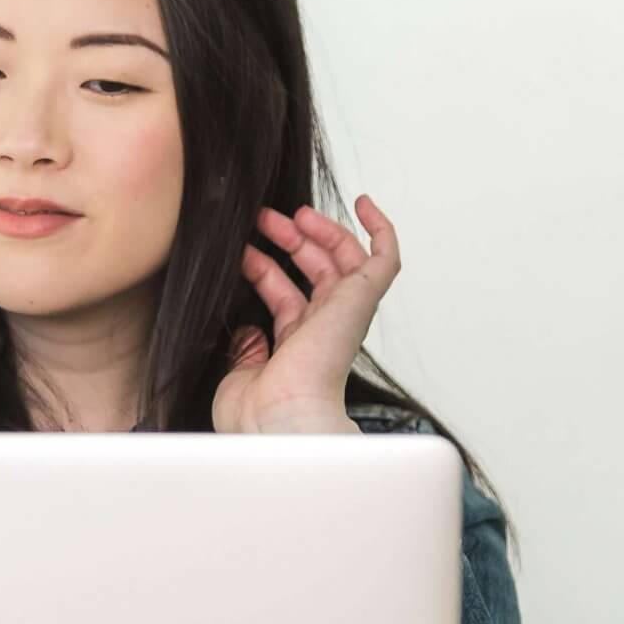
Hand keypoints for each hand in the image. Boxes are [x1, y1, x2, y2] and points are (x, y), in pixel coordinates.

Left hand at [213, 193, 400, 434]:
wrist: (278, 421)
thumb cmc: (256, 415)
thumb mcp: (238, 375)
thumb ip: (245, 349)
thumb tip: (248, 330)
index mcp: (298, 350)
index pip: (288, 299)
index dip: (265, 271)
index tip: (244, 251)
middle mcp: (325, 331)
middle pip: (317, 273)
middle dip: (290, 241)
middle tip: (264, 219)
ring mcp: (345, 314)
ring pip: (345, 260)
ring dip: (319, 230)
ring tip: (289, 211)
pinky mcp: (361, 301)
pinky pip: (385, 259)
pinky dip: (380, 229)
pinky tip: (363, 202)